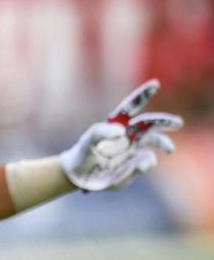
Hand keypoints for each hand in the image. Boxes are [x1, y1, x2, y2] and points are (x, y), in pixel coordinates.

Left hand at [60, 79, 182, 191]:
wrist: (82, 176)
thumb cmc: (84, 153)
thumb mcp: (88, 141)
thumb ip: (101, 133)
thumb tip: (122, 131)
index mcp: (117, 123)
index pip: (131, 106)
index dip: (143, 95)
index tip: (155, 84)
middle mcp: (129, 134)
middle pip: (150, 123)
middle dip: (164, 122)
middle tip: (177, 123)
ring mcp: (134, 149)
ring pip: (154, 141)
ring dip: (163, 143)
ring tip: (170, 149)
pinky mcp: (136, 165)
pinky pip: (146, 162)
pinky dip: (145, 164)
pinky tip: (139, 167)